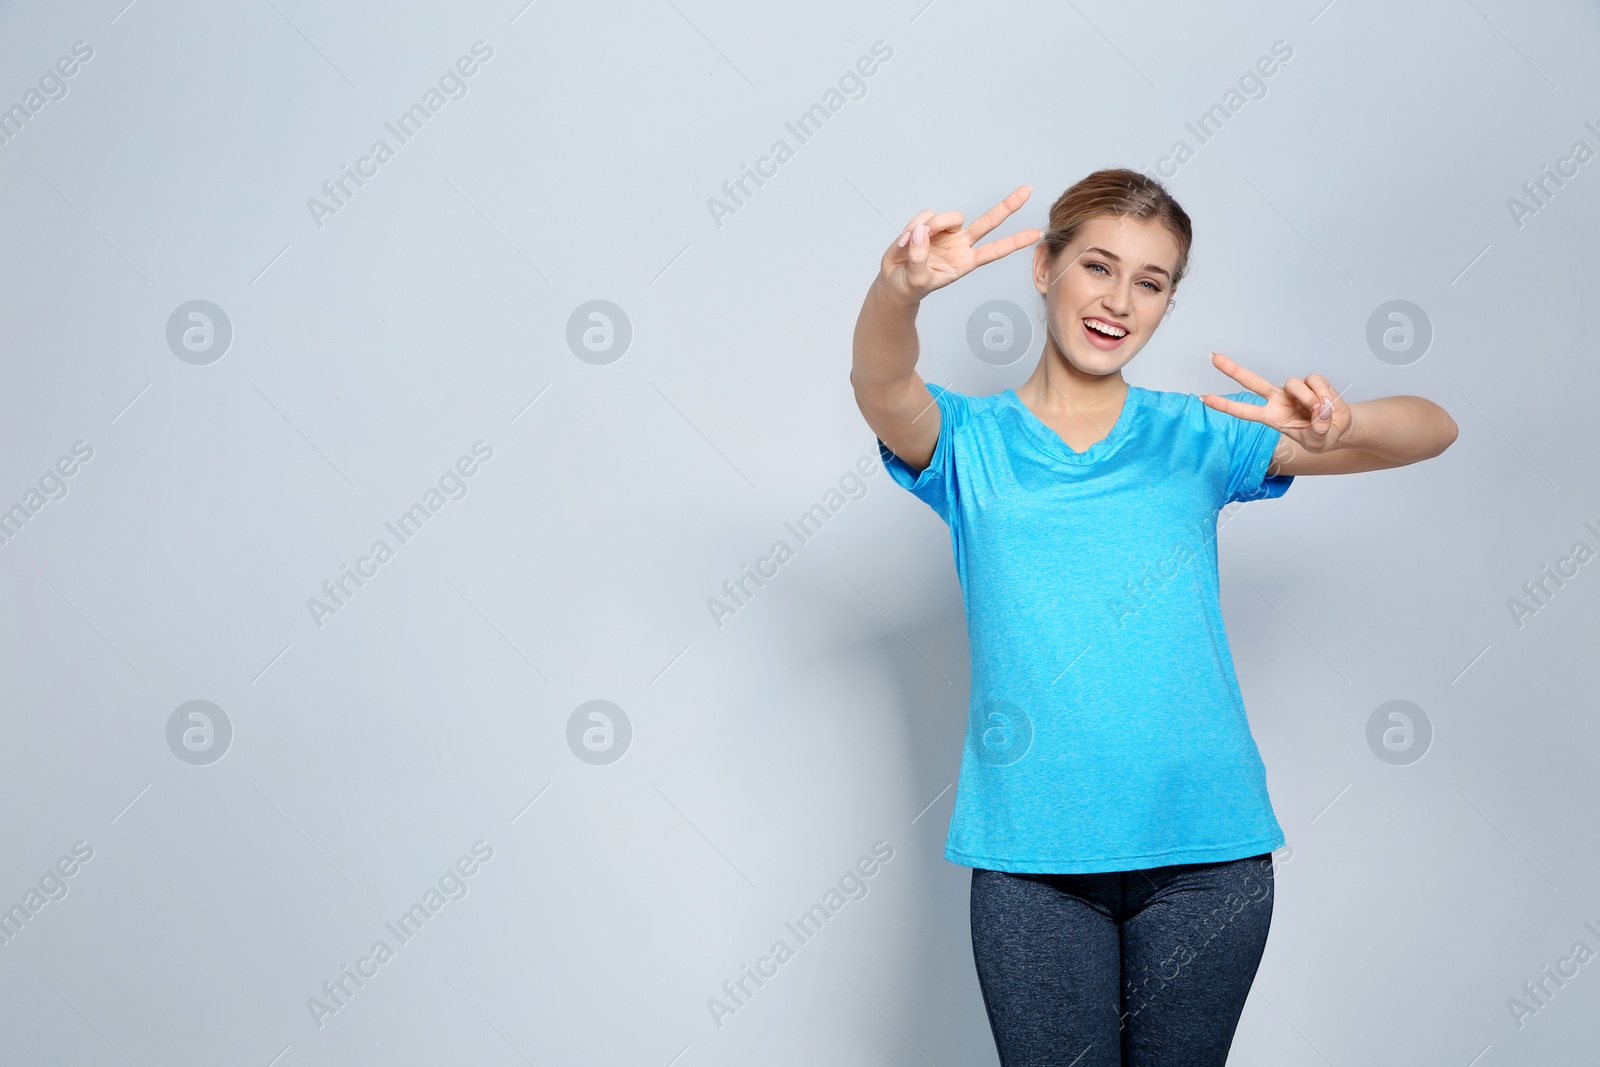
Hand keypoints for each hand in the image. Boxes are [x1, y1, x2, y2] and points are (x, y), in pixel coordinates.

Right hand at [877, 186, 1041, 304]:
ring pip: (948, 217)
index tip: (1036, 234)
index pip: (995, 251)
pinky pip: (924, 216)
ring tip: (910, 245)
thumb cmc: (910, 286)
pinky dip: (912, 228)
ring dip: (931, 227)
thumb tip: (921, 231)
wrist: (894, 282)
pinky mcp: (928, 225)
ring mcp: (945, 233)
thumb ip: (919, 258)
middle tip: (1028, 190)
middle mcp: (960, 244)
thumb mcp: (916, 281)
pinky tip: (904, 242)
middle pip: (988, 222)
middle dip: (1007, 207)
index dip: (1015, 242)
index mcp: (965, 262)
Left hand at [1199, 352, 1351, 454]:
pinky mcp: (1310, 380)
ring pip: (1293, 384)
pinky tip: (1328, 402)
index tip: (1204, 398)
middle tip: (1212, 357)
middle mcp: (1278, 399)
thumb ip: (1316, 430)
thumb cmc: (1321, 436)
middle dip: (1232, 369)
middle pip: (1252, 381)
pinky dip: (1323, 392)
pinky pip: (1314, 380)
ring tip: (1320, 412)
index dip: (1224, 405)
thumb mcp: (1317, 442)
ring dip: (1310, 399)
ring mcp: (1293, 389)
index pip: (1244, 411)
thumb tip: (1319, 409)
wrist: (1339, 428)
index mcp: (1271, 417)